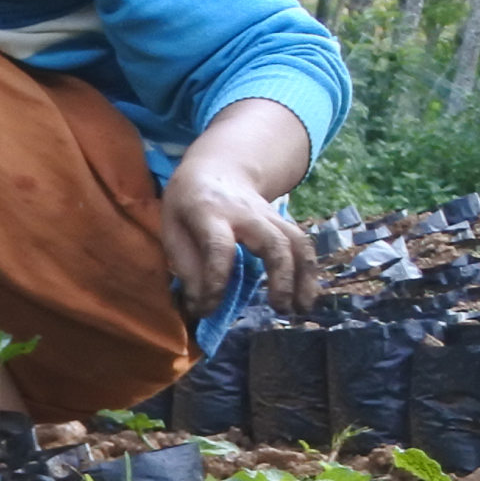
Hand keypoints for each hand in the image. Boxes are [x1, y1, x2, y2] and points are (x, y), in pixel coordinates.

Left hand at [160, 152, 317, 319]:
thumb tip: (199, 304)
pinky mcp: (282, 222)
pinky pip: (301, 244)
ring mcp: (269, 216)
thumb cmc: (187, 205)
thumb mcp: (171, 228)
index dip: (215, 282)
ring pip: (297, 242)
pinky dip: (308, 270)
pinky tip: (306, 295)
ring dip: (304, 276)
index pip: (218, 248)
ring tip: (301, 309)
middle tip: (279, 309)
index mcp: (209, 213)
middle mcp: (246, 213)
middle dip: (281, 277)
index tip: (206, 310)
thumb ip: (186, 265)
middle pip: (274, 242)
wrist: (216, 170)